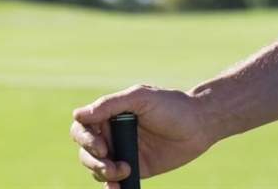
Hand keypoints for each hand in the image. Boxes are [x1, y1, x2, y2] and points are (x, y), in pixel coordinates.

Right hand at [70, 84, 218, 182]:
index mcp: (110, 113)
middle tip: (112, 164)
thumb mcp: (140, 98)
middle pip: (85, 151)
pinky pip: (115, 181)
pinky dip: (111, 188)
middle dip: (93, 161)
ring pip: (96, 168)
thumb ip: (110, 105)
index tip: (102, 147)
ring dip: (103, 174)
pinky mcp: (135, 169)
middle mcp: (112, 133)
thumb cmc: (171, 105)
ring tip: (124, 171)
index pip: (82, 127)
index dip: (85, 139)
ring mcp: (123, 151)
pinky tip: (118, 188)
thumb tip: (77, 115)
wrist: (199, 125)